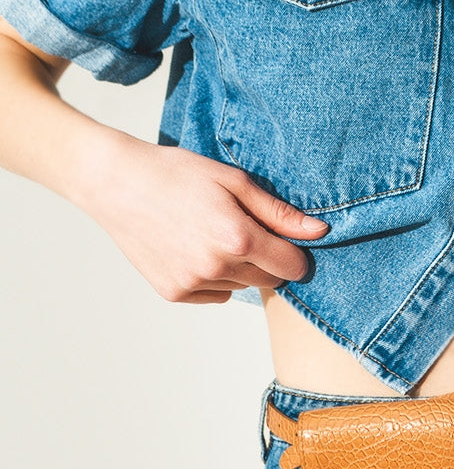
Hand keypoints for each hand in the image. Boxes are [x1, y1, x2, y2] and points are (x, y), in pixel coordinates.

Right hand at [79, 134, 328, 304]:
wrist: (117, 184)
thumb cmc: (176, 174)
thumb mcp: (234, 181)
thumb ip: (279, 212)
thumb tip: (321, 231)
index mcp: (238, 239)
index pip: (292, 266)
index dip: (296, 253)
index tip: (286, 240)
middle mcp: (217, 268)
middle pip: (269, 279)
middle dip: (268, 259)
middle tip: (245, 230)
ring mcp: (193, 283)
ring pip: (241, 287)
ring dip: (239, 268)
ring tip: (212, 234)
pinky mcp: (174, 293)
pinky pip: (215, 295)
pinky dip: (214, 279)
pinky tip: (194, 249)